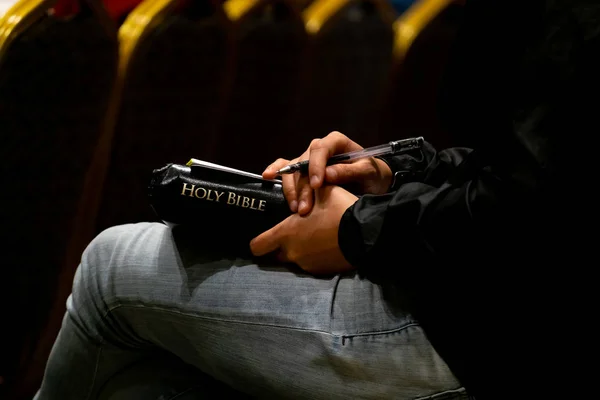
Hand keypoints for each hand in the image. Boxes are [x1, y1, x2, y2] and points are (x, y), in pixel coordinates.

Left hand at [250, 185, 357, 274]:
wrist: (366, 233)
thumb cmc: (339, 210)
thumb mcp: (322, 192)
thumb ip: (307, 191)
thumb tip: (304, 185)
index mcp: (286, 233)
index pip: (257, 246)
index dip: (258, 241)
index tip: (264, 236)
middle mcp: (293, 253)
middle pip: (277, 254)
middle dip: (283, 245)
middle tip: (297, 232)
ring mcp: (307, 265)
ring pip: (297, 258)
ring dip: (302, 250)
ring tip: (318, 237)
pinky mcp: (322, 272)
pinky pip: (313, 264)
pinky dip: (317, 256)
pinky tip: (329, 245)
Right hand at [263, 131, 391, 214]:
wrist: (373, 183)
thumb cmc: (373, 175)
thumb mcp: (368, 173)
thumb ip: (349, 171)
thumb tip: (328, 175)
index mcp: (336, 142)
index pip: (320, 149)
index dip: (315, 166)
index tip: (317, 185)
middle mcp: (320, 148)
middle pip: (303, 163)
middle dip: (302, 187)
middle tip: (304, 209)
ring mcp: (309, 159)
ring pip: (293, 170)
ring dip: (292, 190)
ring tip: (296, 209)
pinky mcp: (303, 170)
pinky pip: (285, 166)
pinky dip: (275, 170)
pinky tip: (267, 176)